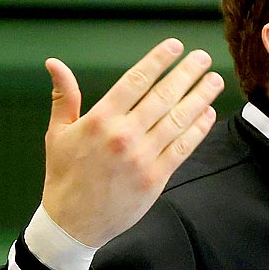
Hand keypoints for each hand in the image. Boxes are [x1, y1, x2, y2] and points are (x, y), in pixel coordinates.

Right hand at [40, 39, 223, 247]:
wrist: (74, 222)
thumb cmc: (65, 175)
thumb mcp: (58, 133)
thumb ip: (64, 97)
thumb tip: (54, 63)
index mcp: (100, 120)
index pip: (135, 81)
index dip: (158, 61)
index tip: (175, 47)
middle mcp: (124, 135)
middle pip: (162, 96)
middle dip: (186, 74)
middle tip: (203, 57)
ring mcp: (142, 157)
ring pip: (177, 120)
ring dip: (199, 97)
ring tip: (214, 79)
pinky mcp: (156, 178)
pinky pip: (182, 148)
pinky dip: (197, 129)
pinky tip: (208, 113)